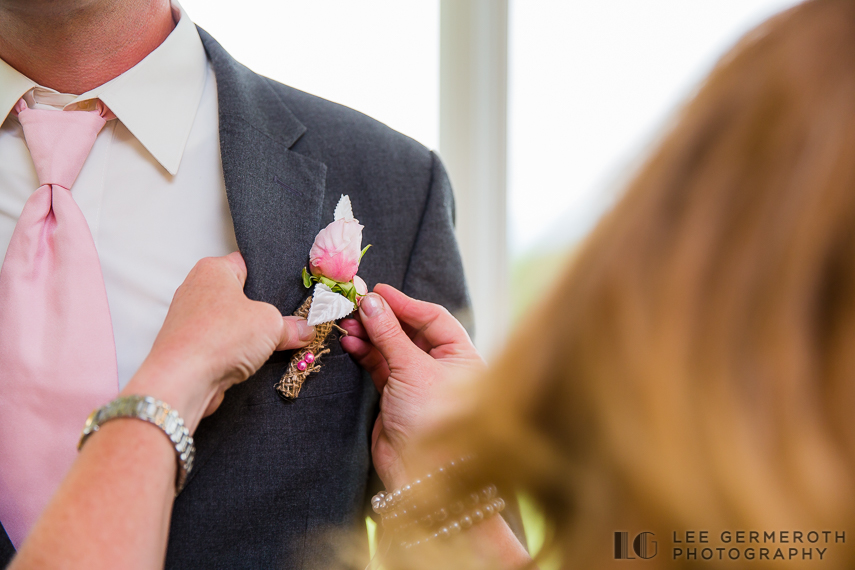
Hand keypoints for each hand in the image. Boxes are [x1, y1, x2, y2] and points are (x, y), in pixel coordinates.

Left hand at [123, 252, 314, 431]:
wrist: (182, 381)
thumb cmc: (220, 337)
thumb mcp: (271, 325)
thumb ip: (292, 326)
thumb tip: (305, 330)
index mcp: (213, 269)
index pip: (249, 264)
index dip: (272, 278)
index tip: (292, 292)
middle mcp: (196, 289)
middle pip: (241, 295)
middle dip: (263, 311)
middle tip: (290, 320)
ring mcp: (190, 319)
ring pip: (231, 322)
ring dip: (250, 335)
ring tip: (275, 344)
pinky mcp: (189, 346)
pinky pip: (221, 344)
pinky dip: (235, 352)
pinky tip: (253, 361)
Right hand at [340, 284, 483, 487]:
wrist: (421, 473)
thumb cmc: (433, 419)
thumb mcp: (412, 369)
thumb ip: (389, 333)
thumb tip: (371, 301)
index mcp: (461, 356)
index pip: (434, 318)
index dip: (405, 303)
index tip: (378, 291)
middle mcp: (442, 366)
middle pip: (410, 330)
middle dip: (383, 317)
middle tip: (356, 304)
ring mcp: (418, 382)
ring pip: (392, 347)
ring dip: (369, 334)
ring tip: (347, 323)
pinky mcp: (396, 396)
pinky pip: (380, 366)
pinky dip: (365, 353)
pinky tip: (350, 342)